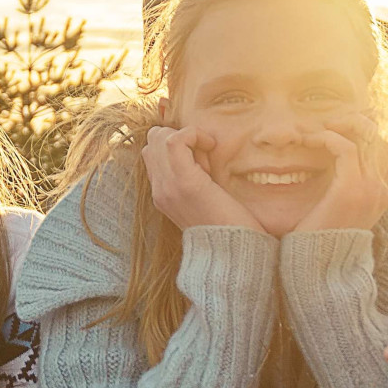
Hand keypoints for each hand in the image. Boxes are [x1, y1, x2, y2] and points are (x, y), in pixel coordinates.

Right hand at [141, 102, 262, 231]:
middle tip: (205, 157)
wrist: (234, 253)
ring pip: (159, 137)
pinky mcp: (185, 182)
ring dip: (187, 138)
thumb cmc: (230, 229)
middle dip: (179, 137)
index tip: (203, 160)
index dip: (176, 144)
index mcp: (162, 195)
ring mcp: (168, 187)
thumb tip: (203, 161)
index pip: (152, 153)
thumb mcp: (205, 204)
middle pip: (152, 141)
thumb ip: (194, 184)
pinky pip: (175, 140)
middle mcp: (159, 190)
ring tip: (207, 157)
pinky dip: (194, 134)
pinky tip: (211, 146)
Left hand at [295, 113, 387, 232]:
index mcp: (385, 194)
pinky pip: (344, 147)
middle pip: (382, 137)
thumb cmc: (324, 236)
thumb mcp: (343, 208)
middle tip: (329, 121)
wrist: (318, 266)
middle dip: (356, 122)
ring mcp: (371, 189)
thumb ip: (350, 186)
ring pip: (366, 137)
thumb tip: (342, 159)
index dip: (374, 131)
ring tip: (316, 127)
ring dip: (339, 124)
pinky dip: (326, 137)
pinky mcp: (350, 189)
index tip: (345, 125)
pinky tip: (309, 140)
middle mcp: (384, 190)